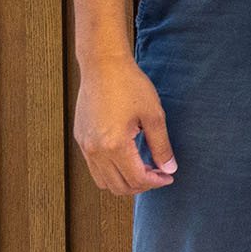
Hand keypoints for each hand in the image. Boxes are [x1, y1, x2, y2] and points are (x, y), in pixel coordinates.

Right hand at [73, 54, 176, 195]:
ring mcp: (84, 146)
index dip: (155, 182)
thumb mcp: (153, 115)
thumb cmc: (129, 85)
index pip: (136, 179)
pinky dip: (111, 170)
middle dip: (141, 185)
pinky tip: (128, 156)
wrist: (103, 65)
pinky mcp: (80, 139)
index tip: (168, 176)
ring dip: (124, 180)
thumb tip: (170, 169)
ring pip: (103, 181)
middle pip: (118, 186)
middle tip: (158, 173)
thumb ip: (162, 146)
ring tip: (143, 166)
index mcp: (114, 145)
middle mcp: (95, 150)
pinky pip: (94, 167)